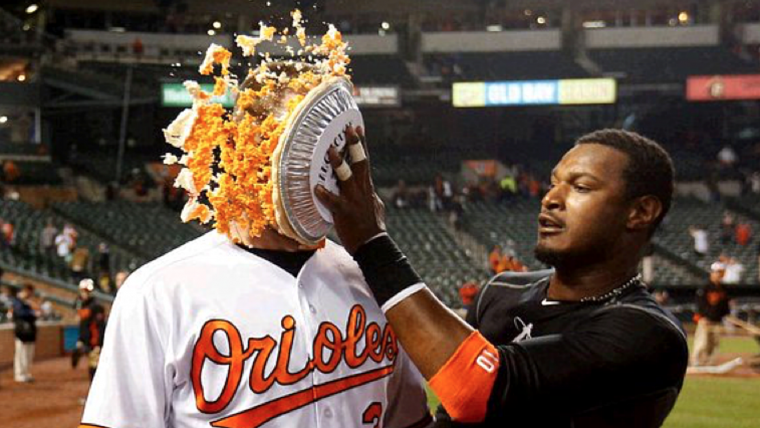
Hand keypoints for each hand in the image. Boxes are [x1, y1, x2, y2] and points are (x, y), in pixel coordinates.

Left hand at [314, 126, 385, 253]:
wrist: (372, 244)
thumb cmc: (372, 226)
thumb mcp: (374, 205)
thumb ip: (368, 192)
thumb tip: (367, 185)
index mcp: (367, 186)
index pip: (364, 160)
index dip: (361, 143)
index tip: (357, 127)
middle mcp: (361, 189)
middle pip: (360, 162)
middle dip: (354, 145)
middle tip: (348, 129)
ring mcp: (353, 199)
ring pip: (346, 177)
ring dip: (339, 164)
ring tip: (331, 151)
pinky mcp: (344, 212)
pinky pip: (332, 201)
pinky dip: (324, 194)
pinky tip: (316, 188)